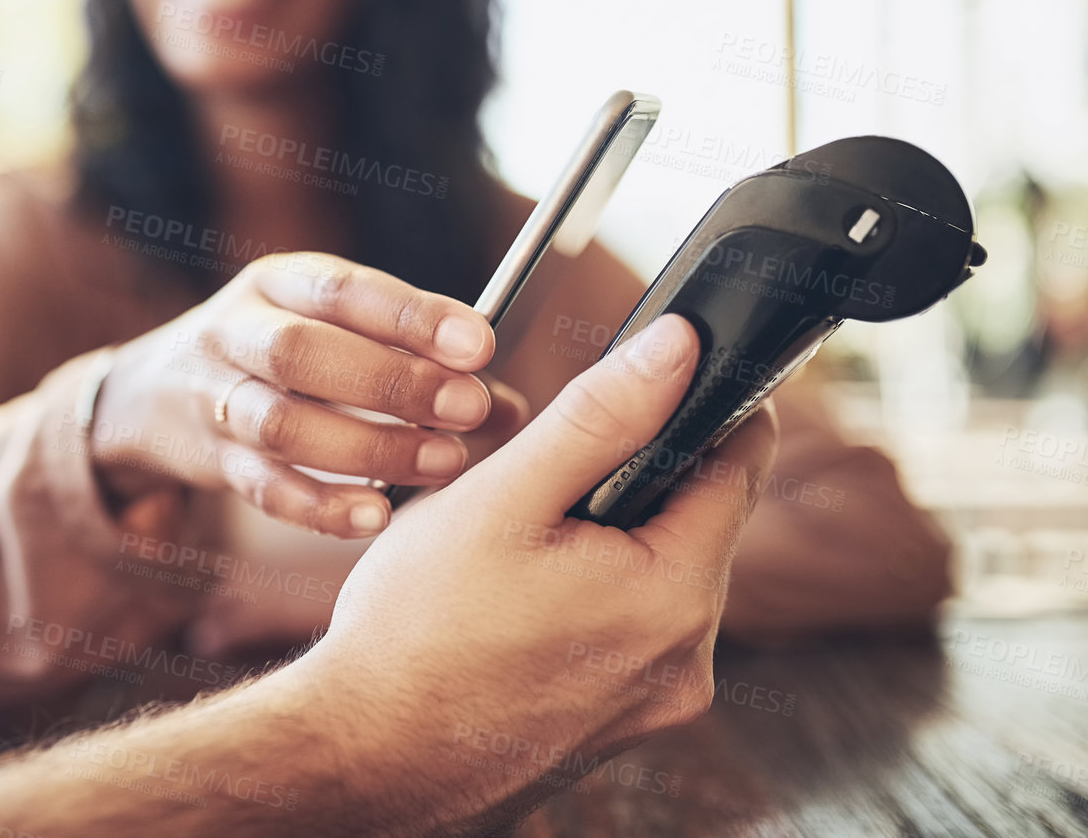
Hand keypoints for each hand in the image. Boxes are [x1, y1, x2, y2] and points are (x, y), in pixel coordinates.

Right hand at [90, 252, 522, 537]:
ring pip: (281, 423)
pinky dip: (320, 506)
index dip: (411, 315)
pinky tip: (377, 517)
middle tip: (470, 408)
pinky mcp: (209, 460)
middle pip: (303, 352)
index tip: (480, 345)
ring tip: (443, 462)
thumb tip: (512, 409)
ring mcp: (215, 397)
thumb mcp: (331, 328)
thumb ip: (415, 359)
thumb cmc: (278, 352)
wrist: (150, 393)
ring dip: (368, 447)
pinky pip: (261, 488)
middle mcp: (237, 331)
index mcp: (278, 282)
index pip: (343, 289)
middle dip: (393, 382)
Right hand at [293, 313, 779, 829]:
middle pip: (694, 522)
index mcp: (675, 595)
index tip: (648, 381)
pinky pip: (629, 632)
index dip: (696, 406)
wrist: (364, 756)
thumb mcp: (502, 498)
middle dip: (630, 482)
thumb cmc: (417, 633)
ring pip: (658, 577)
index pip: (739, 464)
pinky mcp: (621, 726)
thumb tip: (676, 348)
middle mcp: (687, 660)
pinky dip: (589, 600)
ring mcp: (656, 703)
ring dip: (607, 543)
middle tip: (540, 483)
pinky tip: (517, 605)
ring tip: (515, 551)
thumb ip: (599, 415)